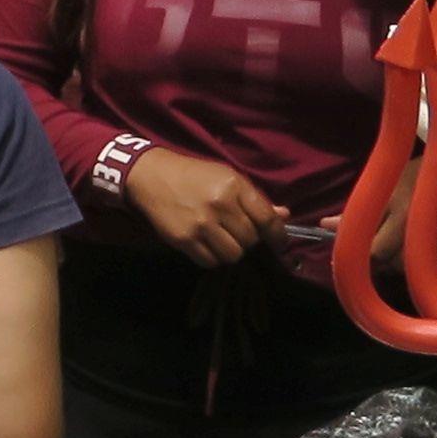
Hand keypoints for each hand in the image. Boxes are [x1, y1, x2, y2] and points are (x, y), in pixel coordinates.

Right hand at [125, 147, 279, 267]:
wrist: (152, 177)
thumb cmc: (194, 175)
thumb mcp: (226, 177)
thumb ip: (254, 199)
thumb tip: (284, 215)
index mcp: (233, 186)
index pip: (266, 219)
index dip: (277, 234)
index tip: (279, 242)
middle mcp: (219, 205)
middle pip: (250, 240)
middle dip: (249, 240)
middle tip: (238, 232)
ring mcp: (200, 225)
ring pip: (233, 255)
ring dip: (231, 250)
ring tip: (223, 239)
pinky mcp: (184, 240)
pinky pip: (210, 262)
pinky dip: (213, 257)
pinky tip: (207, 243)